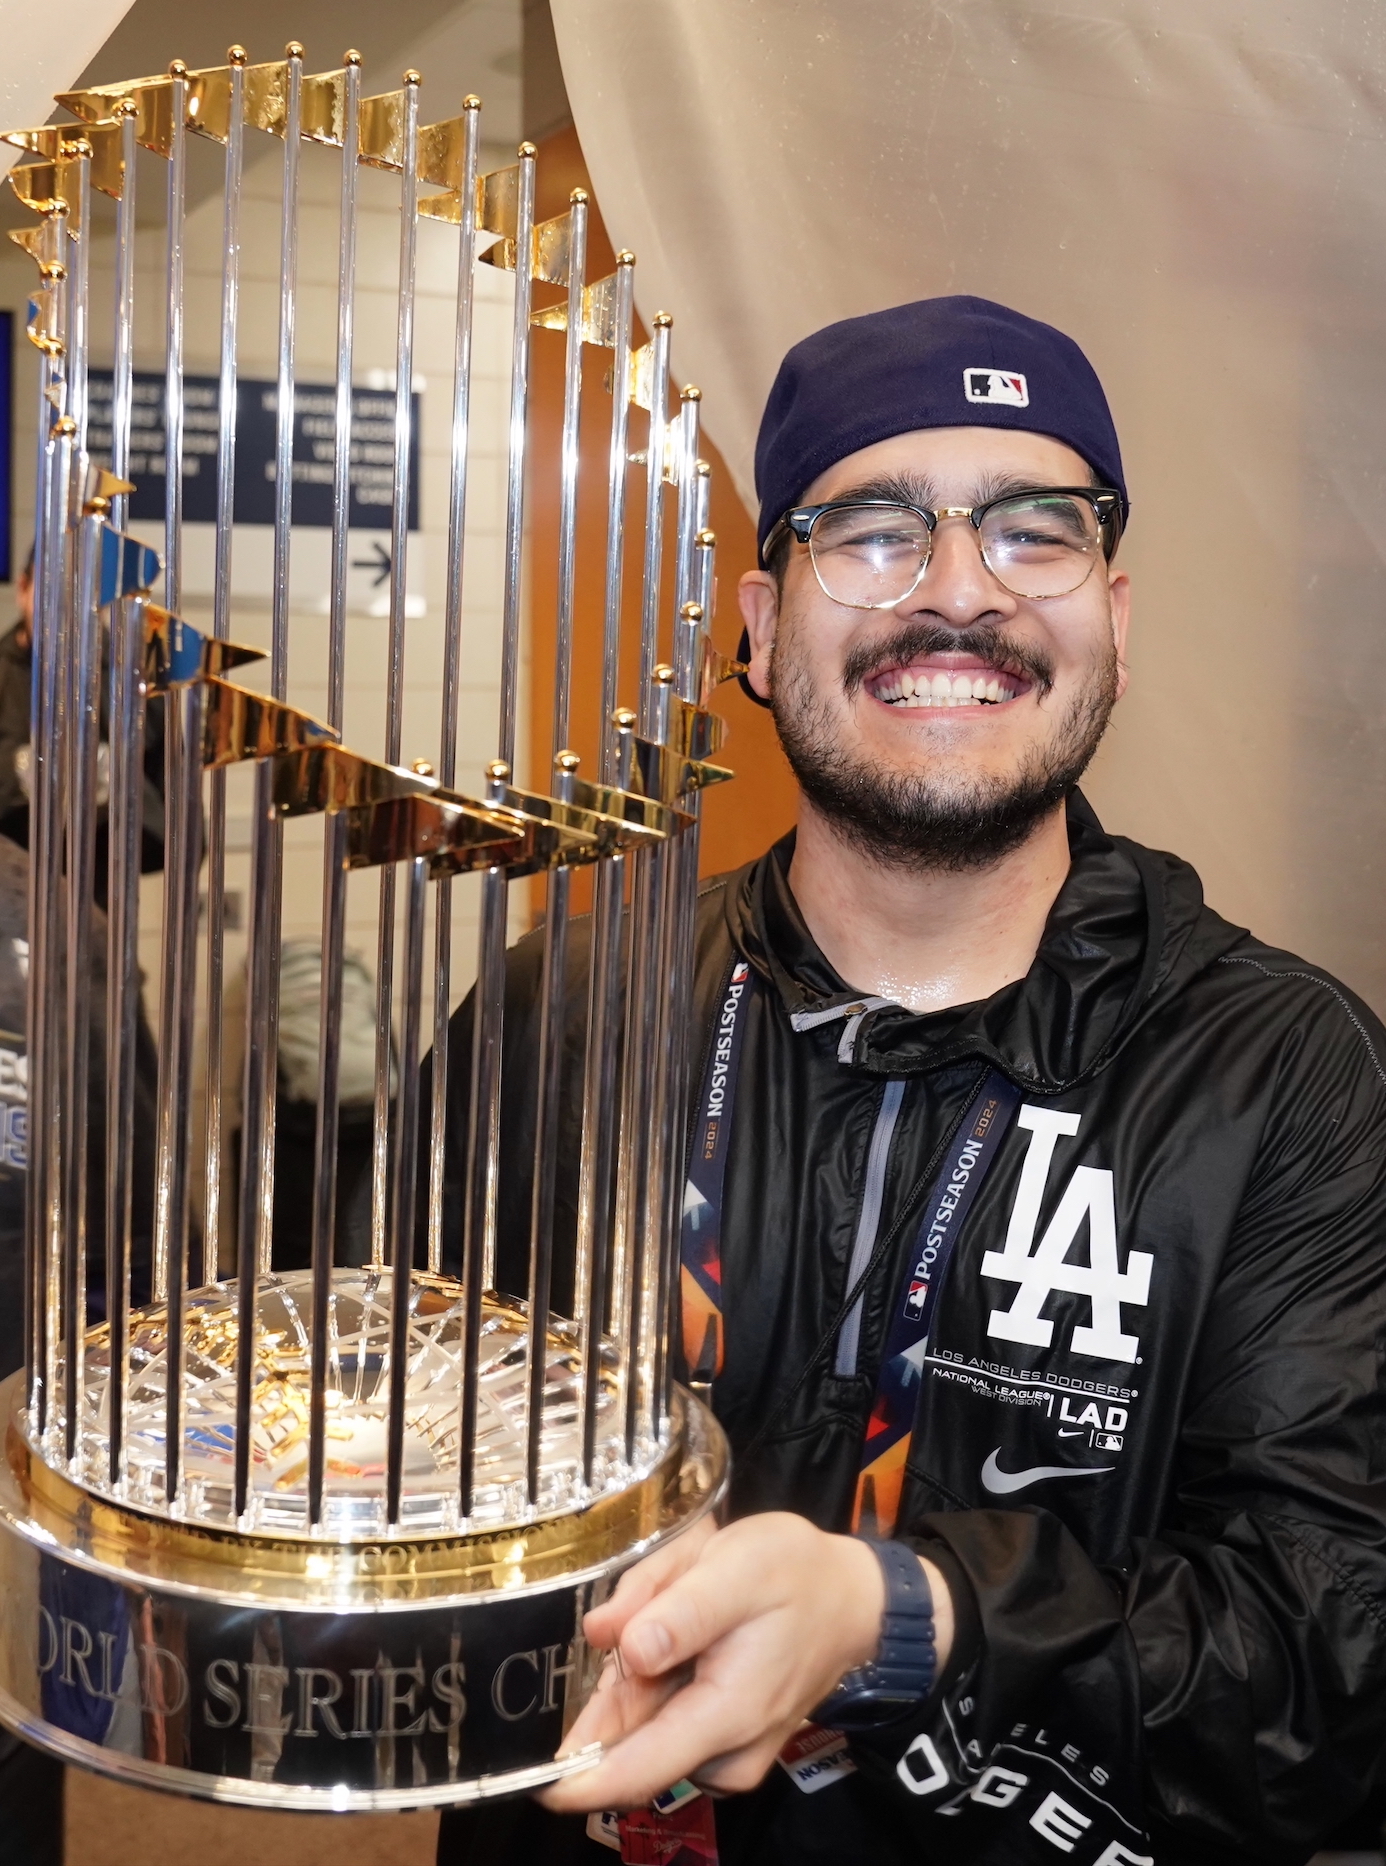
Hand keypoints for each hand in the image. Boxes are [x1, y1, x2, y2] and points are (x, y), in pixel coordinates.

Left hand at [538, 1512, 952, 1811]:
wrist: (853, 1600)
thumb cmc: (797, 1577)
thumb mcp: (739, 1568)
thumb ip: (678, 1609)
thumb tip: (618, 1643)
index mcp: (725, 1716)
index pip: (634, 1770)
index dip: (576, 1778)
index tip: (528, 1779)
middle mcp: (721, 1754)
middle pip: (628, 1731)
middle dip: (619, 1668)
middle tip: (661, 1591)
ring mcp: (720, 1750)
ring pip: (641, 1715)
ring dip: (638, 1662)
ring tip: (687, 1592)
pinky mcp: (716, 1737)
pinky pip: (660, 1710)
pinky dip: (654, 1668)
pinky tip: (685, 1619)